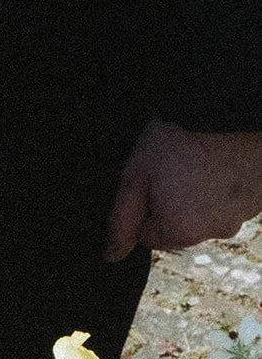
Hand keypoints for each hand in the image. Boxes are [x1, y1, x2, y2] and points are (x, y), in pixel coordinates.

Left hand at [105, 117, 261, 261]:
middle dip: (175, 203)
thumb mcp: (136, 175)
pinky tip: (225, 159)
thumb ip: (121, 221)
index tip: (155, 176)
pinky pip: (235, 199)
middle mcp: (215, 231)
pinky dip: (229, 185)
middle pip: (181, 228)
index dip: (147, 204)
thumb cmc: (180, 136)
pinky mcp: (260, 198)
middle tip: (179, 165)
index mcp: (180, 231)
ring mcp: (243, 214)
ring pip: (209, 214)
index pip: (148, 234)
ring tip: (204, 159)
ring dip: (204, 195)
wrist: (231, 103)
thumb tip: (112, 256)